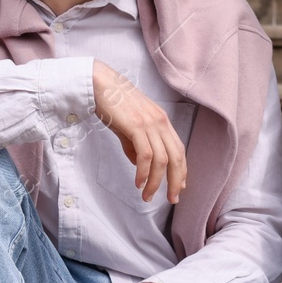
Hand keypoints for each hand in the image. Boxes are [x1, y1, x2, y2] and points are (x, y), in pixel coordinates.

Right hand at [92, 59, 186, 203]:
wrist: (99, 83)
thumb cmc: (112, 103)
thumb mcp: (129, 126)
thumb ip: (135, 145)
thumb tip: (140, 166)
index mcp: (162, 121)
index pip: (179, 150)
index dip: (181, 171)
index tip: (178, 188)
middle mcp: (161, 122)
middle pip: (177, 158)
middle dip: (175, 182)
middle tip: (171, 199)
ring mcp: (150, 123)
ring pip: (162, 160)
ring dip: (156, 182)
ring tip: (146, 195)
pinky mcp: (137, 125)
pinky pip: (146, 155)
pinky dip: (144, 172)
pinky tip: (138, 182)